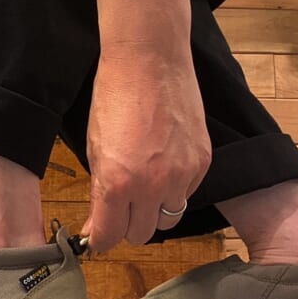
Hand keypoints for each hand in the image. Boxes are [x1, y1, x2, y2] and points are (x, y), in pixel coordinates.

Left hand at [81, 50, 211, 251]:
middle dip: (127, 226)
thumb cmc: (114, 97)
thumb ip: (99, 192)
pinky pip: (187, 194)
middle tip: (120, 208)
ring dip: (153, 212)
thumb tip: (97, 228)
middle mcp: (153, 186)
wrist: (149, 59)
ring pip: (168, 219)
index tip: (98, 235)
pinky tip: (163, 164)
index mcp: (118, 184)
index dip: (101, 239)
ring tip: (144, 187)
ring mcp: (182, 175)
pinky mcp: (202, 162)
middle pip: (141, 235)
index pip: (110, 237)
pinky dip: (175, 189)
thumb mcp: (95, 148)